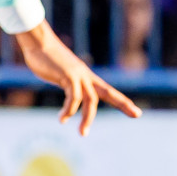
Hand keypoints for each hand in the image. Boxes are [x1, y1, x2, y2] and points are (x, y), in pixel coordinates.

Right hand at [14, 21, 141, 135]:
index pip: (109, 91)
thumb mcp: (61, 74)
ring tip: (83, 133)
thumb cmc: (47, 58)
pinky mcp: (68, 76)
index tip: (136, 112)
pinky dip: (69, 110)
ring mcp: (79, 75)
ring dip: (87, 119)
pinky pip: (73, 97)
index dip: (122, 102)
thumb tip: (70, 94)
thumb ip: (68, 84)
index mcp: (87, 77)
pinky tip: (62, 119)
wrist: (38, 42)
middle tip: (137, 115)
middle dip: (124, 104)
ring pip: (91, 100)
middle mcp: (87, 76)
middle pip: (109, 92)